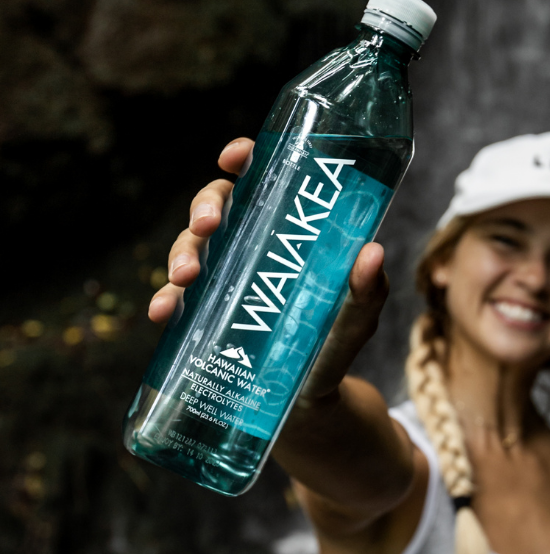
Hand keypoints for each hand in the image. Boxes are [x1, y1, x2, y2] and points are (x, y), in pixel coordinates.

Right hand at [147, 137, 389, 399]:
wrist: (308, 404)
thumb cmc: (335, 346)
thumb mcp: (357, 318)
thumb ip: (368, 291)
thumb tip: (373, 252)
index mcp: (288, 232)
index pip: (264, 180)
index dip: (244, 159)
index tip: (234, 157)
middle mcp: (252, 246)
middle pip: (218, 206)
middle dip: (205, 207)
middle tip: (209, 225)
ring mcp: (224, 279)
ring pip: (190, 247)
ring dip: (181, 253)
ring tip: (186, 277)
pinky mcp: (202, 315)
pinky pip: (175, 299)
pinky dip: (164, 300)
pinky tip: (163, 311)